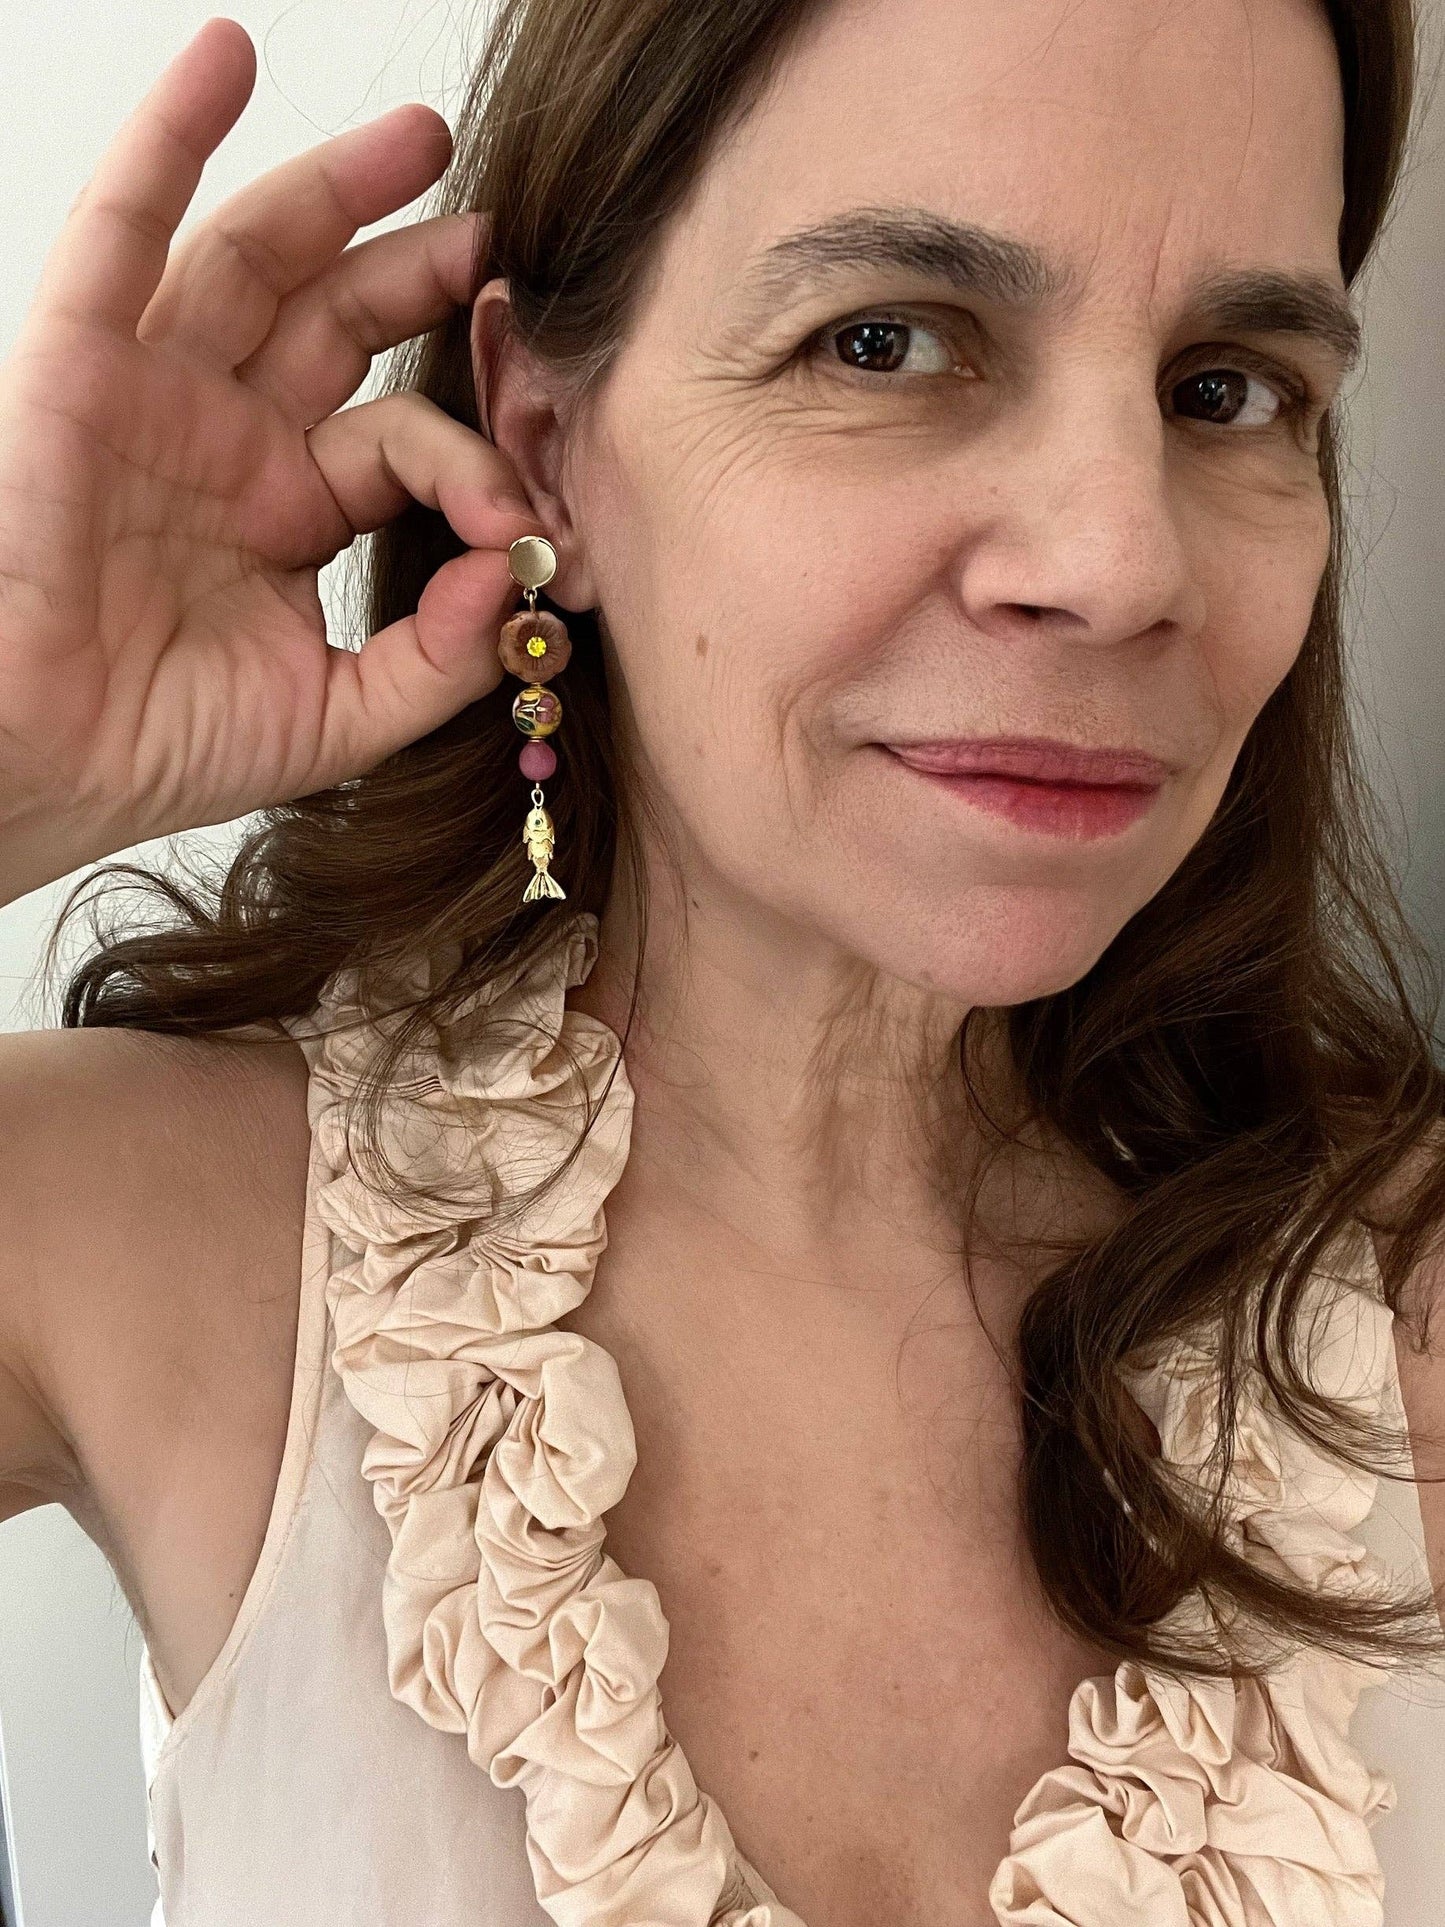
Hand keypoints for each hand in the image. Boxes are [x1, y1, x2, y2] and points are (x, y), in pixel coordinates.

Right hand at [0, 18, 535, 904]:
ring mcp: (156, 396)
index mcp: (289, 512)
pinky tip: (227, 60)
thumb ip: (441, 658)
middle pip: (334, 319)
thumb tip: (520, 577)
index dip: (469, 462)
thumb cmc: (166, 744)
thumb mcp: (339, 714)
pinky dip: (167, 141)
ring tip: (423, 134)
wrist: (43, 767)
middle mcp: (229, 441)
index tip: (523, 515)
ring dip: (331, 187)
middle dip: (416, 264)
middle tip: (499, 230)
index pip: (398, 443)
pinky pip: (119, 235)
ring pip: (248, 260)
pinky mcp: (78, 368)